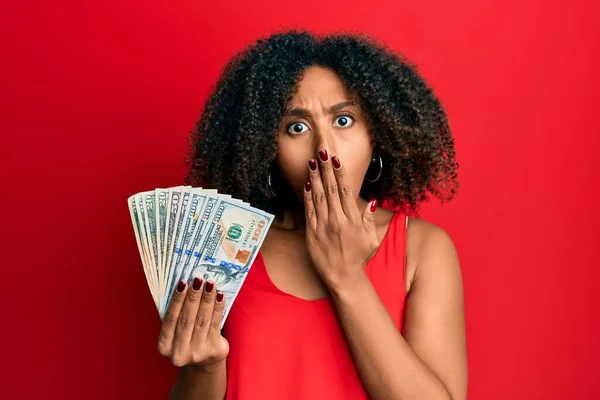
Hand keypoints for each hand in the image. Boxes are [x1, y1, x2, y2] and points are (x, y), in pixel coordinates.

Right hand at [157, 278, 228, 369]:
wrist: (204, 362)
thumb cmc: (187, 338)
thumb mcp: (176, 331)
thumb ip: (177, 314)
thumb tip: (186, 285)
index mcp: (164, 346)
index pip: (170, 318)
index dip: (177, 300)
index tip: (182, 282)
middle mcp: (178, 353)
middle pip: (187, 319)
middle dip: (193, 297)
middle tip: (198, 279)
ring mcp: (197, 354)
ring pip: (202, 321)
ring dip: (207, 300)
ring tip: (210, 284)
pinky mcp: (213, 351)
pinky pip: (215, 325)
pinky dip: (218, 308)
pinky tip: (219, 296)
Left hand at [304, 149, 379, 290]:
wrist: (344, 277)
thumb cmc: (358, 257)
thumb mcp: (370, 238)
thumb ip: (369, 219)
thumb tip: (370, 201)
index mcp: (352, 220)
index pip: (345, 191)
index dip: (340, 174)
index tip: (336, 160)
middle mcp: (338, 220)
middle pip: (331, 189)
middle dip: (326, 169)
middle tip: (322, 152)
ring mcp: (323, 226)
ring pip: (319, 197)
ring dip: (315, 178)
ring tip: (312, 163)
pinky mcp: (312, 233)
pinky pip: (309, 211)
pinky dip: (307, 197)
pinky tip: (306, 184)